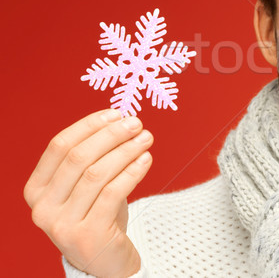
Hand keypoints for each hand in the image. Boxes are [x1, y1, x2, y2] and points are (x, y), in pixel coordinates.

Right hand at [24, 109, 153, 277]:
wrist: (106, 261)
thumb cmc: (98, 215)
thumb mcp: (86, 186)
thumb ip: (93, 157)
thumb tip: (120, 120)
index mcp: (36, 189)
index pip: (59, 146)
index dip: (89, 126)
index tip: (116, 113)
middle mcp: (43, 208)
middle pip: (78, 157)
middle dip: (111, 135)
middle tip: (136, 124)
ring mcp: (63, 224)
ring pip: (96, 174)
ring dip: (126, 150)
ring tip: (146, 139)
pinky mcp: (88, 236)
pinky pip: (113, 193)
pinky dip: (132, 172)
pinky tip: (146, 160)